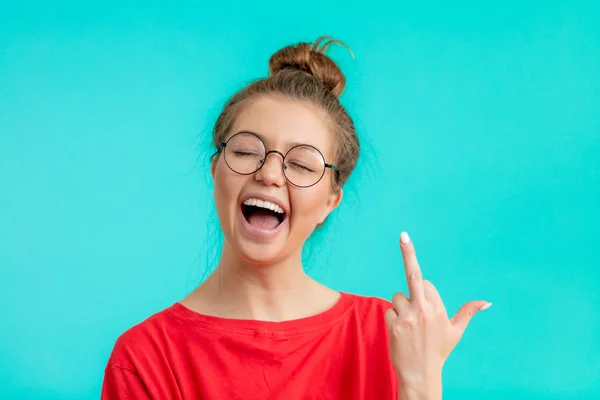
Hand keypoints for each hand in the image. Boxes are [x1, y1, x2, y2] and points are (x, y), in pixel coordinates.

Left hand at [385, 232, 490, 397]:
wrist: (420, 374)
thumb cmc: (438, 352)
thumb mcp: (455, 332)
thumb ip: (468, 313)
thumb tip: (488, 302)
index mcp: (439, 308)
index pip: (425, 283)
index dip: (423, 292)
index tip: (424, 301)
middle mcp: (424, 309)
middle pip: (413, 275)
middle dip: (409, 253)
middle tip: (403, 235)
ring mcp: (407, 316)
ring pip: (397, 297)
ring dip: (400, 307)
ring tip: (408, 327)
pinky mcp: (393, 323)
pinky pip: (388, 310)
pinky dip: (392, 319)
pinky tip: (399, 334)